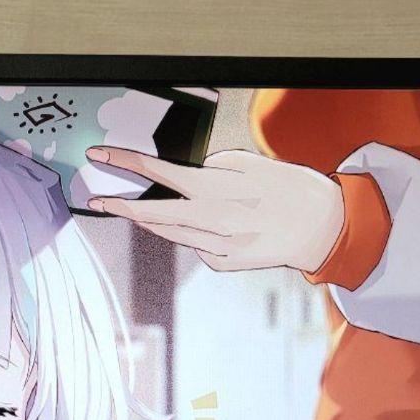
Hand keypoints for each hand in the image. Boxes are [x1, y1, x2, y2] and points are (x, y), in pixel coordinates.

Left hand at [85, 146, 344, 273]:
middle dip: (121, 207)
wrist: (321, 228)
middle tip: (98, 202)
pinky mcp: (222, 263)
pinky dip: (192, 234)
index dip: (126, 163)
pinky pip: (195, 246)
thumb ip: (216, 167)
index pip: (159, 172)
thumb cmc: (291, 189)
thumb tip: (195, 172)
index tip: (102, 156)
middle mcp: (210, 220)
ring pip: (170, 233)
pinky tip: (205, 227)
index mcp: (215, 188)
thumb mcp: (253, 163)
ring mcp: (214, 246)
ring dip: (149, 222)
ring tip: (133, 212)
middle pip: (153, 213)